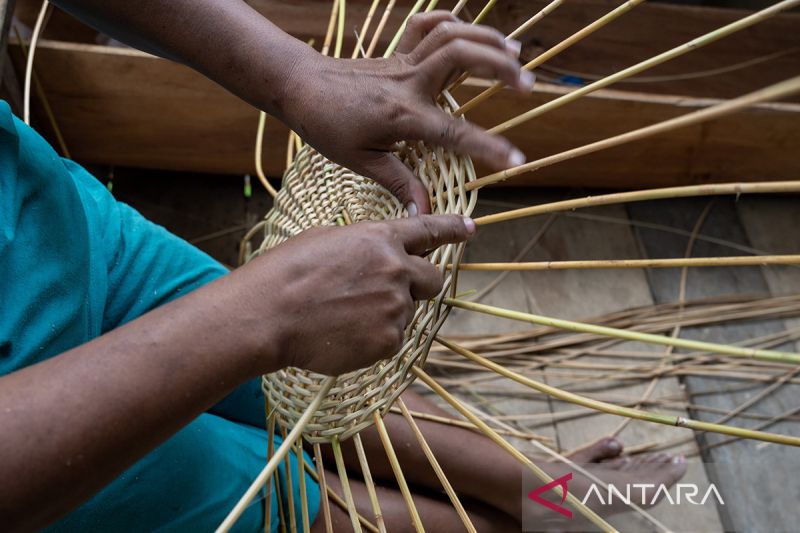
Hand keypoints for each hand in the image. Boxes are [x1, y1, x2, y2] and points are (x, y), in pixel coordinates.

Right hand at [240, 215, 474, 374]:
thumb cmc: (286, 273)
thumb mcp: (327, 240)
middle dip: (420, 284)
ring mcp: (395, 307)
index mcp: (380, 239)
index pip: (429, 230)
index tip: (470, 228)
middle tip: (391, 291)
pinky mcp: (389, 340)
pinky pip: (393, 338)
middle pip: (434, 279)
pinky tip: (344, 332)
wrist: (267, 315)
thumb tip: (381, 254)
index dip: (452, 228)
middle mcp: (396, 270)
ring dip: (388, 312)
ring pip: (409, 311)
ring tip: (345, 315)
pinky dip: (376, 337)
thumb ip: (365, 245)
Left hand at [280, 11, 532, 214]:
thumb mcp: (360, 161)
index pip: (454, 132)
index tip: (517, 160)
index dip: (488, 147)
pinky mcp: (397, 52)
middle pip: (461, 57)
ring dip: (486, 38)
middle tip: (527, 84)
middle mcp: (409, 83)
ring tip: (515, 52)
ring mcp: (404, 62)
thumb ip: (399, 183)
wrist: (300, 86)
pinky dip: (451, 20)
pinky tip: (471, 30)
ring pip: (450, 34)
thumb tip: (424, 213)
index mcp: (402, 115)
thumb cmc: (326, 126)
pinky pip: (426, 25)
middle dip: (500, 66)